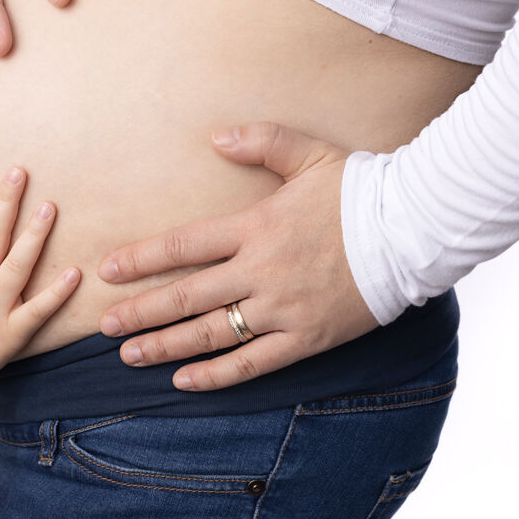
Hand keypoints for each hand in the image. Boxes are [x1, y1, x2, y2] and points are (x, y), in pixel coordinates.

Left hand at [96, 122, 379, 391]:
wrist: (414, 230)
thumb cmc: (360, 189)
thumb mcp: (309, 153)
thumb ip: (261, 141)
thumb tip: (216, 138)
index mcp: (256, 226)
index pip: (184, 246)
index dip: (142, 259)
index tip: (108, 271)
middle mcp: (261, 271)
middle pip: (187, 296)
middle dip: (141, 312)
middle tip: (104, 325)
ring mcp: (283, 309)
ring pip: (212, 334)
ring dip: (166, 345)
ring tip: (129, 356)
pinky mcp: (306, 338)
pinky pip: (253, 363)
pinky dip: (216, 374)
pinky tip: (184, 380)